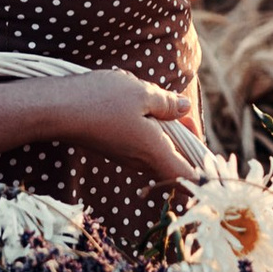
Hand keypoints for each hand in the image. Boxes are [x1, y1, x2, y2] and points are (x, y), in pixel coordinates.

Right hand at [44, 67, 205, 184]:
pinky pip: (144, 146)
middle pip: (176, 165)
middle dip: (189, 147)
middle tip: (190, 122)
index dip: (206, 175)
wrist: (57, 110)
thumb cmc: (101, 101)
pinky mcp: (115, 148)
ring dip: (169, 136)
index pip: (189, 177)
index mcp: (156, 152)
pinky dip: (153, 132)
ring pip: (159, 154)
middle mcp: (143, 161)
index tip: (215, 163)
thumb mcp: (142, 94)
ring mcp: (128, 156)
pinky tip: (145, 109)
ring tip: (169, 110)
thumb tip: (183, 108)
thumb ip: (167, 103)